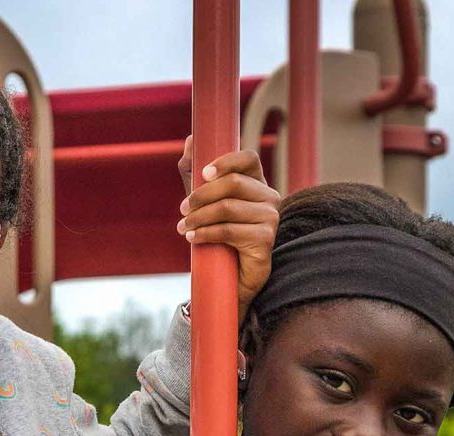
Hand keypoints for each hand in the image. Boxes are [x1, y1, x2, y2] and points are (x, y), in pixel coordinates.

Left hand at [176, 136, 278, 324]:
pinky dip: (206, 233)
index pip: (248, 158)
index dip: (225, 161)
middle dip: (201, 195)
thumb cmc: (218, 235)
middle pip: (233, 183)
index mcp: (257, 183)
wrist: (230, 278)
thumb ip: (194, 172)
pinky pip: (230, 231)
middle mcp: (269, 197)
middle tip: (182, 209)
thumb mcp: (203, 202)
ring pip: (228, 208)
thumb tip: (191, 139)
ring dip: (199, 218)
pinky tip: (193, 238)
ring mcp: (271, 219)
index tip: (201, 174)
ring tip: (184, 228)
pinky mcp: (265, 241)